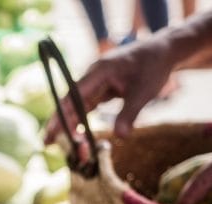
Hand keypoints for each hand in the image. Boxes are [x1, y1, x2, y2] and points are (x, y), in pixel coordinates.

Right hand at [45, 37, 177, 143]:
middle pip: (70, 102)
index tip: (51, 132)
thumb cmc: (154, 67)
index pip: (73, 96)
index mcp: (99, 71)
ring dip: (69, 124)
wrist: (163, 52)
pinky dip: (81, 120)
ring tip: (58, 143)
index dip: (61, 115)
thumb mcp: (144, 92)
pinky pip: (86, 106)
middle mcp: (92, 75)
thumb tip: (121, 137)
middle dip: (59, 123)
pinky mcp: (101, 88)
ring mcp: (95, 82)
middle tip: (47, 143)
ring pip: (76, 106)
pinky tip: (76, 135)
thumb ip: (130, 114)